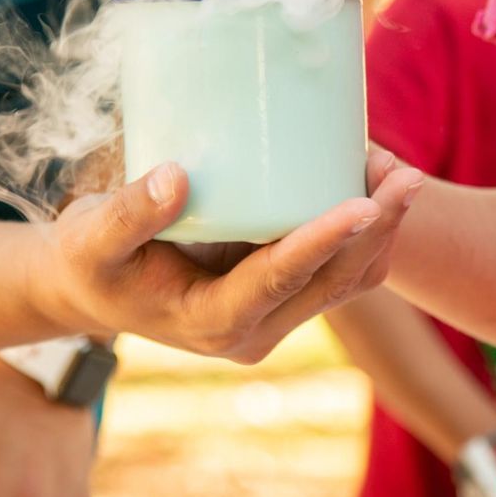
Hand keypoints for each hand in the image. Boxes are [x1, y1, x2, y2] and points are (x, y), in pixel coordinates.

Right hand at [30, 150, 422, 363]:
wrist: (93, 289)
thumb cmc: (90, 262)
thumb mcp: (91, 240)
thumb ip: (128, 212)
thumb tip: (176, 176)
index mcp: (213, 322)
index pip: (278, 281)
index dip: (321, 243)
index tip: (361, 204)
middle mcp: (255, 328)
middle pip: (333, 283)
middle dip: (376, 229)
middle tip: (405, 172)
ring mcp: (275, 314)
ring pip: (349, 280)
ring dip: (380, 229)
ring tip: (396, 168)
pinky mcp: (283, 293)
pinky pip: (340, 270)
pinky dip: (362, 229)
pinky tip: (367, 179)